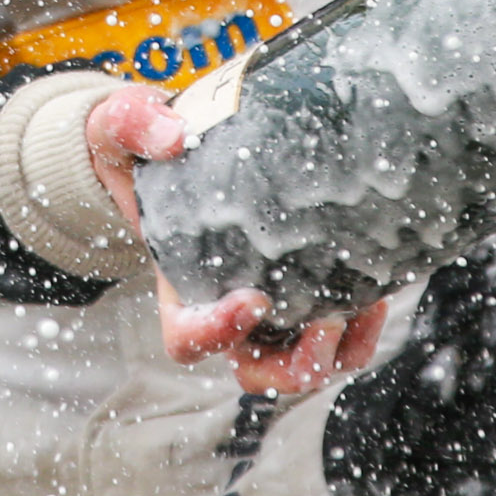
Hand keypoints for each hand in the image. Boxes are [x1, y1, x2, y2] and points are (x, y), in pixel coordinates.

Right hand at [84, 83, 391, 397]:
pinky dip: (358, 327)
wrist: (179, 140)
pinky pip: (334, 336)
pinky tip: (374, 289)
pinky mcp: (302, 286)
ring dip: (337, 352)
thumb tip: (172, 136)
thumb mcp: (121, 125)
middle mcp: (222, 306)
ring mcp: (266, 304)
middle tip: (326, 321)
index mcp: (177, 286)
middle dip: (295, 365)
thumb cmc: (144, 144)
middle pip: (255, 371)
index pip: (188, 340)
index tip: (255, 298)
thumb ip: (135, 124)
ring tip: (363, 306)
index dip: (219, 334)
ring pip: (300, 364)